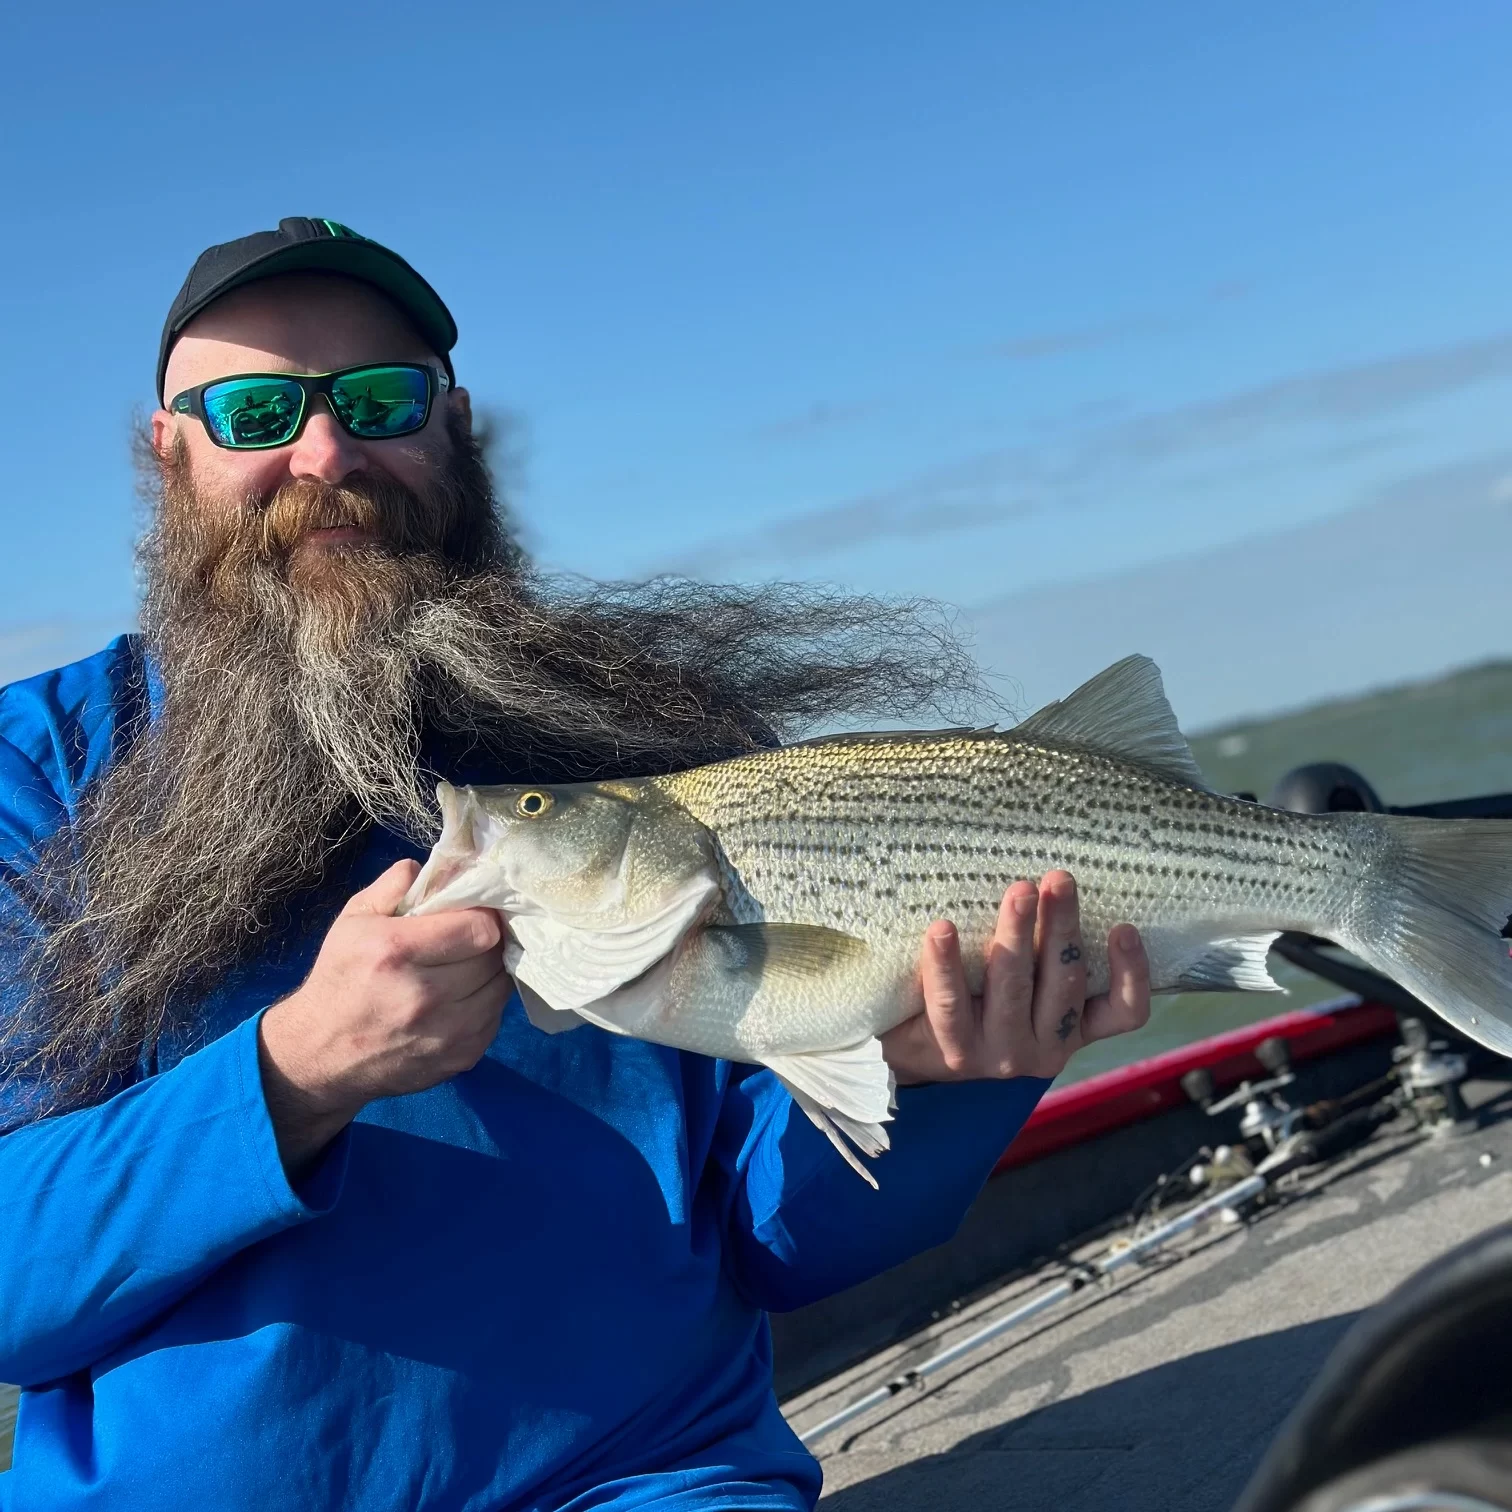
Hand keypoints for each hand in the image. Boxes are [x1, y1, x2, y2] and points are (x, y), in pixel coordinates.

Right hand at [258, 860, 512, 1172]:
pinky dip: (485, 1003)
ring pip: (500, 987)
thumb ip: (395, 885)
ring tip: (467, 966)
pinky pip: (495, 1017)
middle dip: (485, 942)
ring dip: (489, 972)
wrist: (319, 1054)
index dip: (481, 915)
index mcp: (395, 952)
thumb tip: (439, 865)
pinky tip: (461, 996)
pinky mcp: (460, 1059)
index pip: (478, 927)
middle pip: (493, 956)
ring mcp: (445, 1033)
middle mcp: (423, 995)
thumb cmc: (339, 978)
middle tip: (471, 938)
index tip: (471, 913)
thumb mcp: (353, 920)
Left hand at [881, 870, 1149, 1085]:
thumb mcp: (1027, 986)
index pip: (1124, 1012)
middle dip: (1061, 926)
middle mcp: (1046, 1049)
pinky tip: (941, 929)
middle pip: (1064, 983)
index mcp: (1073, 1030)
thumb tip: (1054, 881)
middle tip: (1059, 879)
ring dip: (1017, 934)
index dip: (1133, 973)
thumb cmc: (981, 1003)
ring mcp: (1003, 1055)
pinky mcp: (957, 1053)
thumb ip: (1045, 953)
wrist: (918, 1053)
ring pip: (1014, 988)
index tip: (1125, 927)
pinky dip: (946, 964)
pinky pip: (951, 1003)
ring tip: (1019, 891)